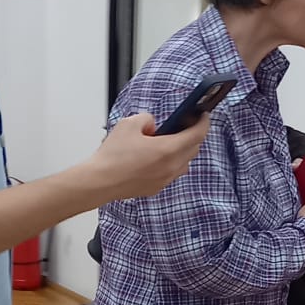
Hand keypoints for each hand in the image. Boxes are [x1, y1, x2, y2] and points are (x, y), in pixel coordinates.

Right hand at [87, 113, 210, 201]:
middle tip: (184, 125)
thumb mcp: (129, 124)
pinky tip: (156, 157)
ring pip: (184, 163)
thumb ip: (147, 119)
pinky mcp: (157, 188)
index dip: (203, 123)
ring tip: (169, 142)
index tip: (203, 116)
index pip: (197, 135)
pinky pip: (172, 173)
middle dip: (192, 135)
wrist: (100, 181)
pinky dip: (171, 162)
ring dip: (182, 150)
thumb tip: (152, 125)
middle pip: (194, 149)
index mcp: (168, 150)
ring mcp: (165, 180)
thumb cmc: (113, 155)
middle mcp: (171, 167)